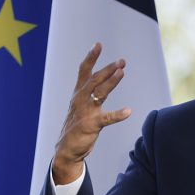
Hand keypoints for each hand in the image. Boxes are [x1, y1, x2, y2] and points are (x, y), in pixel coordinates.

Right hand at [52, 42, 130, 183]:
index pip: (84, 71)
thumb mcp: (81, 105)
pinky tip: (128, 111)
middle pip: (94, 80)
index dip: (91, 58)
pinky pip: (106, 119)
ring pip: (99, 94)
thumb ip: (90, 91)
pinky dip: (118, 115)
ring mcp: (85, 112)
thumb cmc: (76, 125)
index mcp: (78, 94)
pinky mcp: (91, 125)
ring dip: (111, 82)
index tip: (97, 44)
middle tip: (121, 61)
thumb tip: (102, 77)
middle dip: (107, 69)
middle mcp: (81, 100)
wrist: (66, 149)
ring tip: (121, 72)